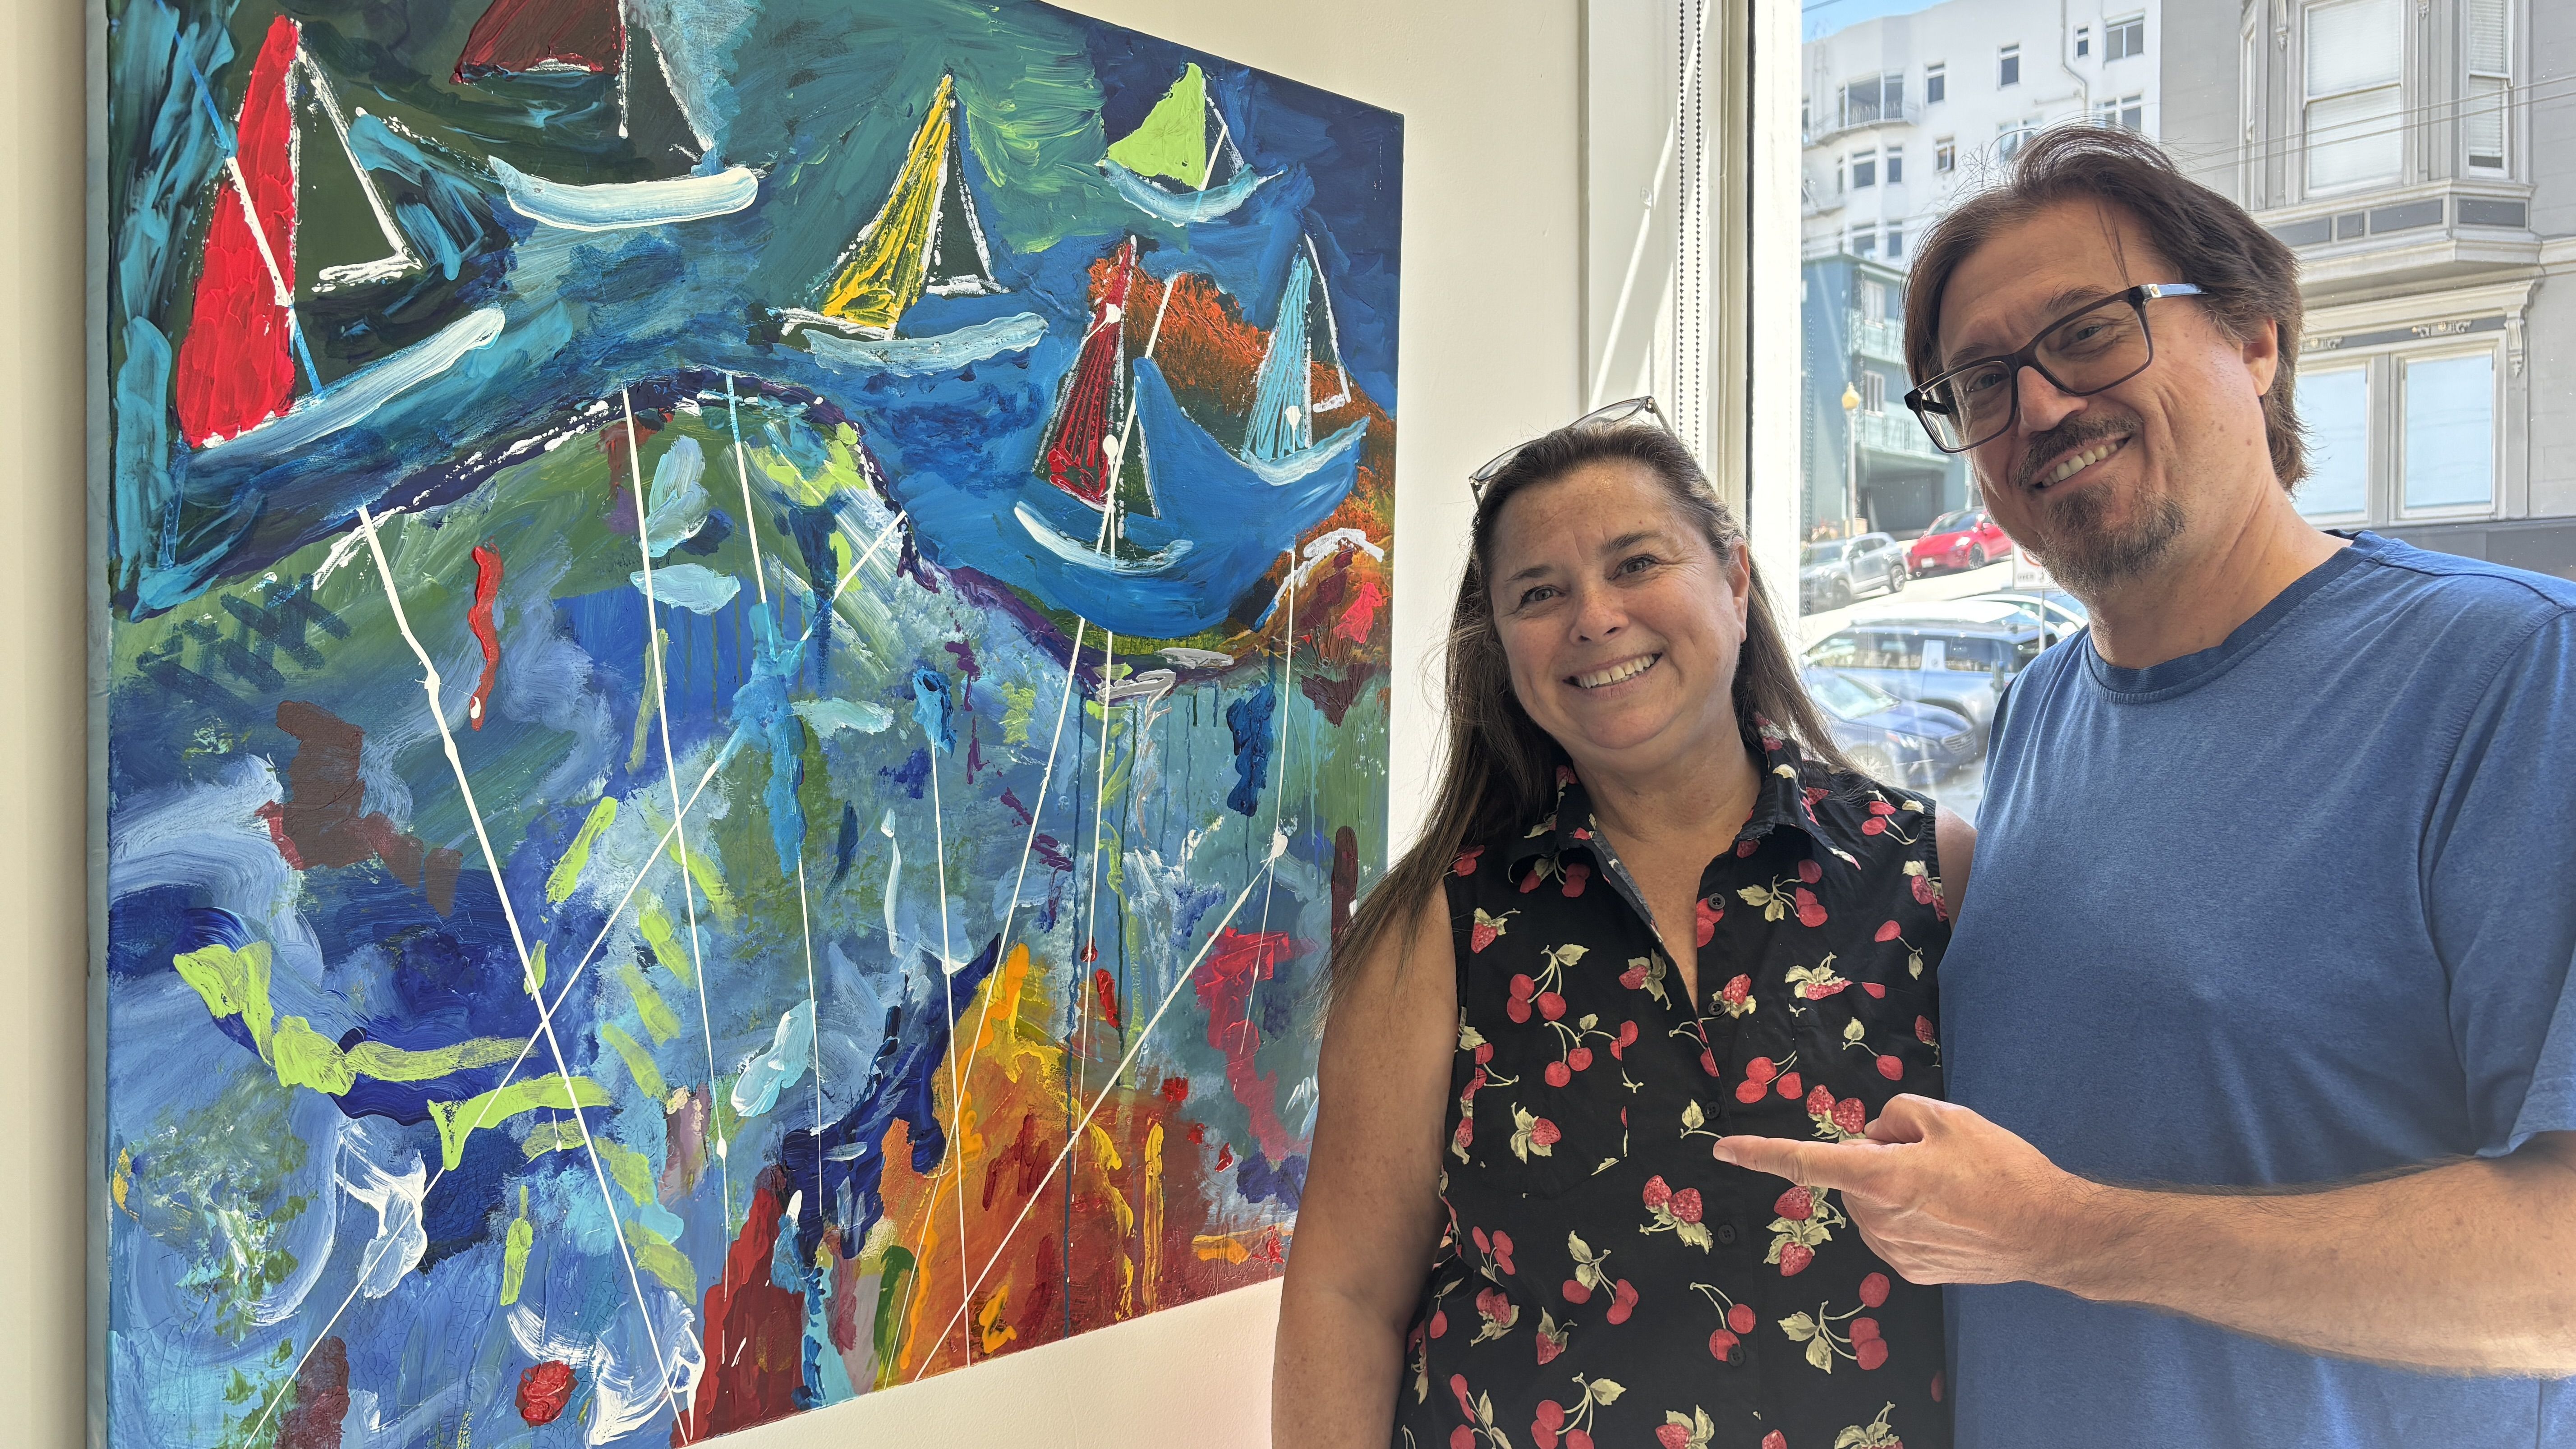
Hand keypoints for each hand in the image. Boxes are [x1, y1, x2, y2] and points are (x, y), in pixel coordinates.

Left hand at [1711, 1095, 2099, 1287]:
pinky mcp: (1912, 1271)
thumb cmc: (2002, 1169)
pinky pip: (1892, 1231)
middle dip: (1876, 1158)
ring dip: (1894, 1189)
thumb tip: (1875, 1133)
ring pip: (1871, 1204)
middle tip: (1931, 1157)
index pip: (1805, 1162)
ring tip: (1951, 1189)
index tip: (1723, 1150)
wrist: (2048, 1232)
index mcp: (1879, 1177)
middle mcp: (1877, 1219)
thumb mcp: (1950, 1118)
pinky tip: (1952, 1215)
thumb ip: (1897, 1114)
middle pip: (1853, 1175)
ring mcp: (1893, 1251)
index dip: (1760, 1153)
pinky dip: (1910, 1217)